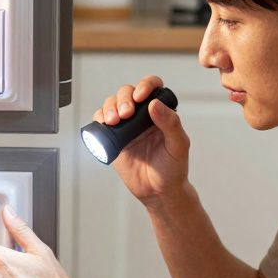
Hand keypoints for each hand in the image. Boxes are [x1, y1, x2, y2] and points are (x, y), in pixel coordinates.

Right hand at [92, 75, 190, 203]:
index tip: (140, 97)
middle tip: (126, 115)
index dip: (144, 86)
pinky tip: (103, 125)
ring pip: (112, 104)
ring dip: (109, 107)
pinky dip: (98, 119)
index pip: (152, 87)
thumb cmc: (172, 169)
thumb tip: (154, 104)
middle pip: (127, 92)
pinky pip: (101, 122)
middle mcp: (142, 115)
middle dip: (123, 99)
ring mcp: (126, 126)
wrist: (158, 192)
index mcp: (160, 112)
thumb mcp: (178, 146)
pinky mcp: (113, 138)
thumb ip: (171, 124)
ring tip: (113, 121)